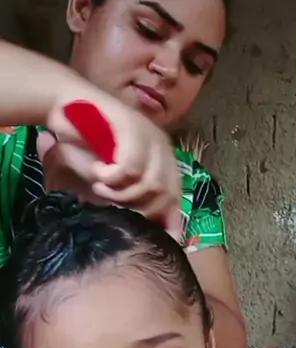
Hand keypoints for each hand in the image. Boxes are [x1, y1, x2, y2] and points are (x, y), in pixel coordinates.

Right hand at [41, 96, 181, 238]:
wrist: (67, 109)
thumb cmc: (86, 147)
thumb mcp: (111, 182)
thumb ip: (131, 202)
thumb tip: (162, 233)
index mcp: (162, 159)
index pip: (176, 195)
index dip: (170, 219)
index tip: (161, 238)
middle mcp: (162, 147)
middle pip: (166, 194)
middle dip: (138, 208)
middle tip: (109, 203)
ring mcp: (150, 135)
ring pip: (150, 183)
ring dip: (121, 193)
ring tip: (99, 187)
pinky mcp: (133, 126)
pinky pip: (131, 167)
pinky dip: (112, 177)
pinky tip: (98, 173)